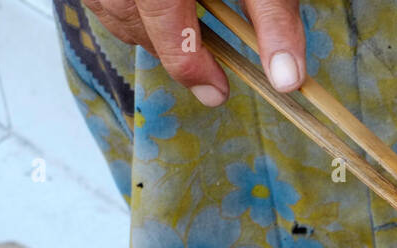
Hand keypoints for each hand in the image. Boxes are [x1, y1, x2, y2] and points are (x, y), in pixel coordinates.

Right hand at [79, 0, 305, 105]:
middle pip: (132, 18)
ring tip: (186, 33)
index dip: (191, 67)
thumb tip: (286, 79)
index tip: (216, 90)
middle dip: (169, 49)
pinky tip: (160, 5)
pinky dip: (128, 3)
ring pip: (110, 5)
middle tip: (207, 67)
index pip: (165, 26)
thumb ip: (273, 18)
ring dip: (145, 28)